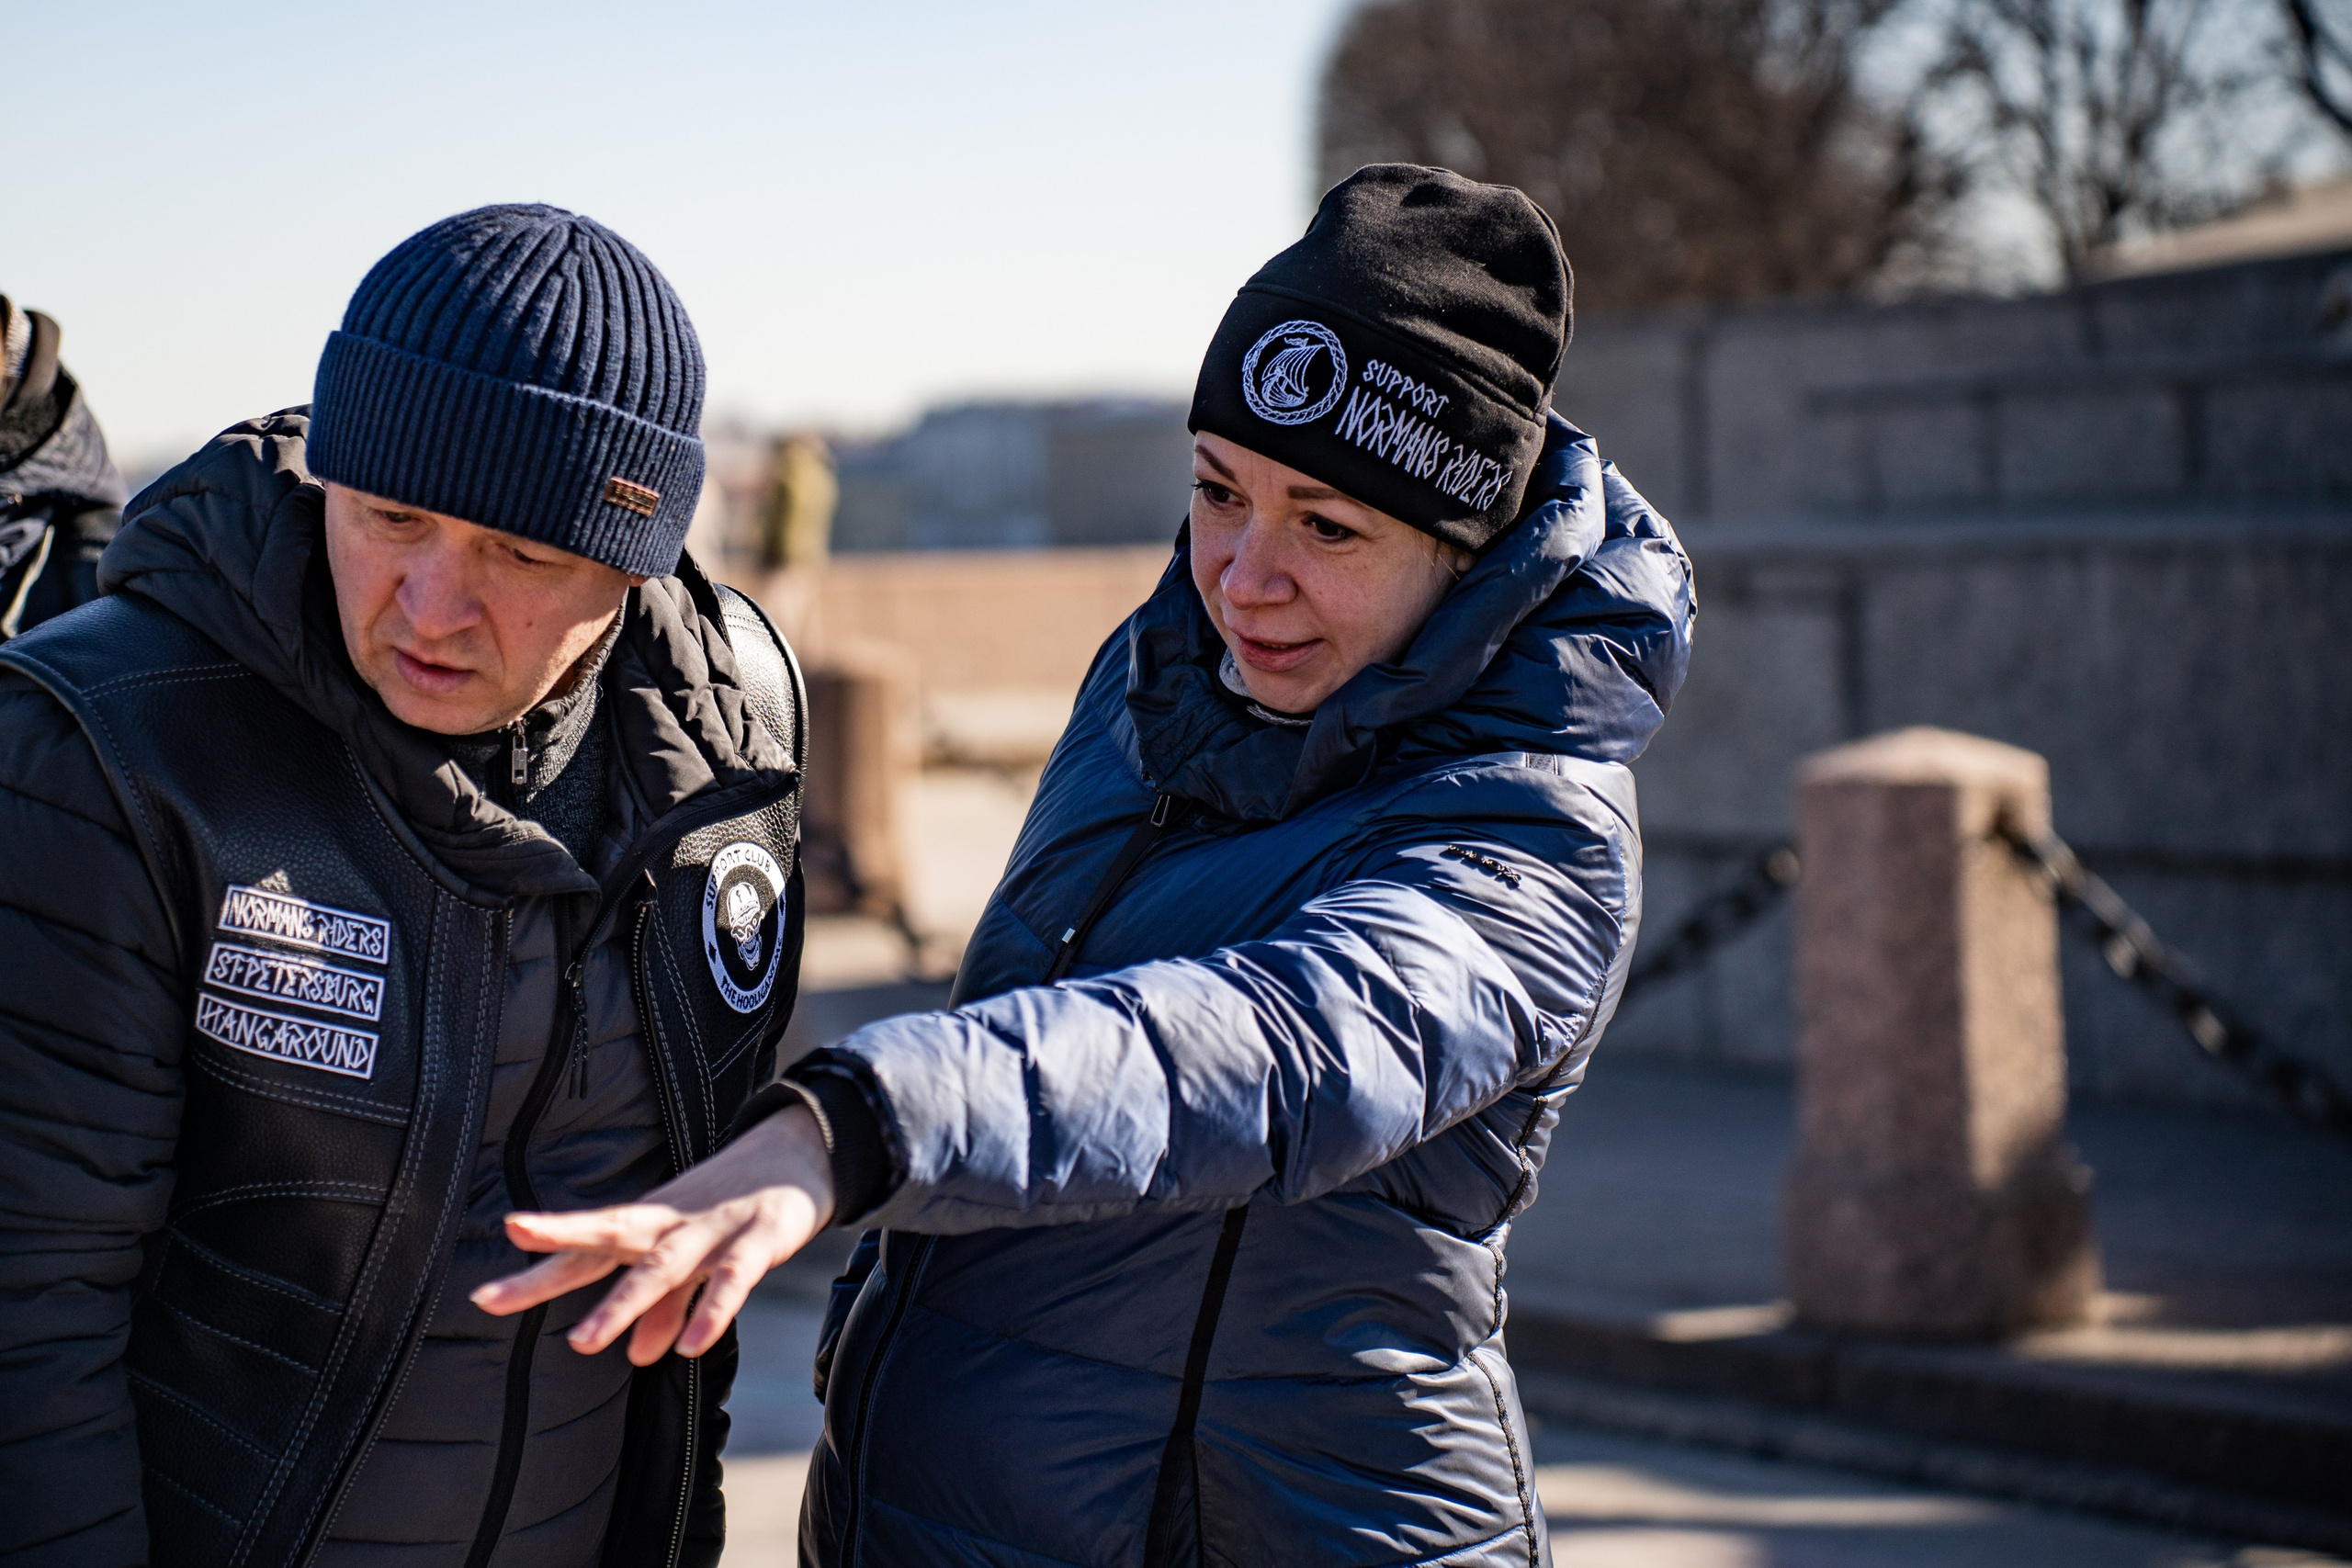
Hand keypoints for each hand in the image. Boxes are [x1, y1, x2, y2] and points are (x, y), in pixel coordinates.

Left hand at [472, 1104, 834, 1364]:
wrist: (803, 1150)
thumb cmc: (736, 1206)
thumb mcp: (696, 1257)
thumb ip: (666, 1304)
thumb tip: (636, 1355)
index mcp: (650, 1222)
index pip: (585, 1245)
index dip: (537, 1265)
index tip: (483, 1293)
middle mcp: (671, 1221)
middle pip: (603, 1241)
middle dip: (549, 1267)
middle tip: (493, 1300)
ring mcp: (713, 1227)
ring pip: (661, 1264)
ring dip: (623, 1303)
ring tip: (585, 1343)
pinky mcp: (760, 1236)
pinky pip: (732, 1278)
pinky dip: (711, 1309)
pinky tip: (690, 1346)